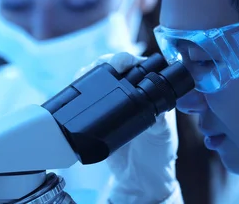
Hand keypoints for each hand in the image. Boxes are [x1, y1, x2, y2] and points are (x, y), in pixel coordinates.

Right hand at [76, 52, 181, 203]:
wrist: (138, 178)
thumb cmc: (157, 153)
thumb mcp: (162, 133)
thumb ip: (159, 120)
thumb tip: (152, 109)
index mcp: (150, 90)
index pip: (138, 65)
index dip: (129, 59)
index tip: (124, 63)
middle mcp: (130, 90)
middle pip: (113, 65)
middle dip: (106, 61)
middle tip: (104, 67)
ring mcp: (112, 101)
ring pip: (97, 76)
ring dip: (90, 71)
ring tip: (85, 75)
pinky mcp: (96, 113)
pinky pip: (85, 95)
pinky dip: (79, 87)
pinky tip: (76, 86)